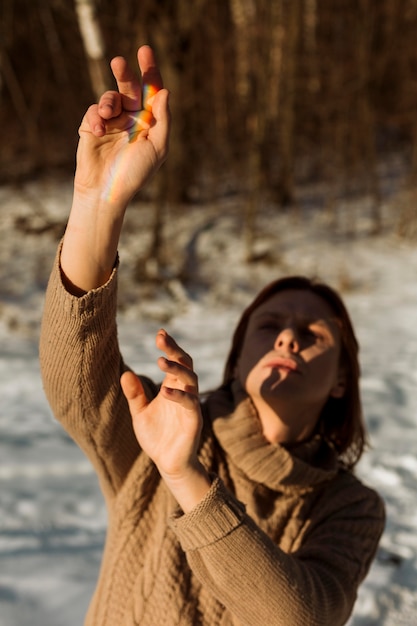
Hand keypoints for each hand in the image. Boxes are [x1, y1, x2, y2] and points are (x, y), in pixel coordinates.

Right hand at [75, 45, 169, 205]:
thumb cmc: (135, 174)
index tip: (144, 51)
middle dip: (125, 73)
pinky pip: (94, 112)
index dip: (149, 71)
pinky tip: (98, 132)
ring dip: (108, 101)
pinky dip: (96, 118)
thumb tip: (164, 91)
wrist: (107, 192)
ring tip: (108, 114)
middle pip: (129, 88)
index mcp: (149, 123)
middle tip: (119, 61)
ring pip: (110, 98)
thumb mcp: (157, 148)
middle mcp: (131, 119)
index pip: (151, 92)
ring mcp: (111, 123)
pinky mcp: (91, 128)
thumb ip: (163, 120)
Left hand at [121, 330, 210, 511]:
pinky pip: (190, 403)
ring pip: (191, 379)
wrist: (167, 463)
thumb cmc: (156, 437)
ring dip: (177, 369)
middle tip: (161, 338)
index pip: (175, 361)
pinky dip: (179, 395)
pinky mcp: (194, 420)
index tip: (160, 332)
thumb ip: (135, 395)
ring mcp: (191, 405)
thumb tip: (125, 373)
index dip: (169, 347)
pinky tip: (165, 391)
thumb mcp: (140, 413)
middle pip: (185, 364)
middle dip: (174, 350)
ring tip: (160, 361)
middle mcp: (184, 392)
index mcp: (172, 387)